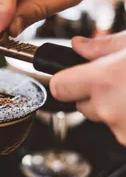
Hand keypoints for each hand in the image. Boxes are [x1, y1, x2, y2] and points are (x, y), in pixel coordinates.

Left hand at [50, 31, 125, 145]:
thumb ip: (104, 46)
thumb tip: (78, 45)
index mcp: (104, 80)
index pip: (58, 87)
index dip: (64, 80)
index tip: (72, 75)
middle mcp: (108, 109)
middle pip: (80, 104)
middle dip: (94, 95)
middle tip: (119, 82)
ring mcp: (122, 130)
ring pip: (101, 118)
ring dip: (113, 108)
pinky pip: (120, 130)